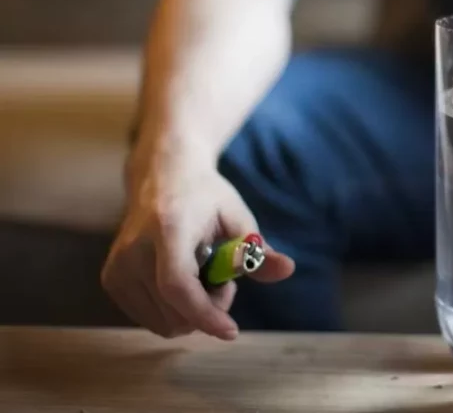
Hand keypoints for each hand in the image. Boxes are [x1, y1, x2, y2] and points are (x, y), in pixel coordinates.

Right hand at [102, 151, 293, 338]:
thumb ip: (258, 250)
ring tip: (200, 275)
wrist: (161, 175)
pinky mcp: (111, 280)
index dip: (205, 314)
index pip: (178, 285)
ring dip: (192, 312)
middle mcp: (134, 249)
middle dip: (210, 308)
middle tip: (223, 278)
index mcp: (167, 228)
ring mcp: (117, 266)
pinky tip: (181, 280)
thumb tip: (287, 269)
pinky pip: (151, 319)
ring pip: (164, 323)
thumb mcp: (239, 217)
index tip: (231, 331)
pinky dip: (174, 312)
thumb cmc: (206, 197)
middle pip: (175, 311)